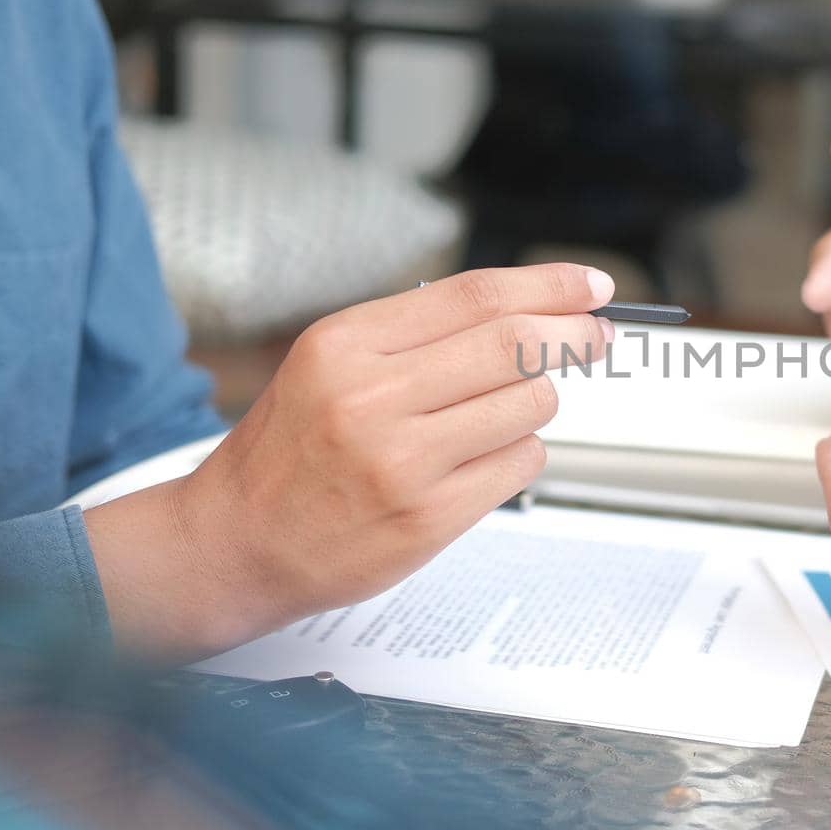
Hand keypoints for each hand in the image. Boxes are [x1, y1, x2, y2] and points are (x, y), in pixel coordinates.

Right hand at [87, 263, 615, 660]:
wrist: (236, 543)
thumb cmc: (290, 451)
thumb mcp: (328, 364)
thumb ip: (416, 333)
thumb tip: (526, 307)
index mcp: (346, 345)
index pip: (477, 297)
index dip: (550, 285)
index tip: (590, 286)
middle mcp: (372, 398)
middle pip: (516, 344)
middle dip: (573, 335)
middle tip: (595, 337)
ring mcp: (403, 462)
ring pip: (529, 404)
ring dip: (536, 401)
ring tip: (500, 413)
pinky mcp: (430, 518)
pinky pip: (521, 464)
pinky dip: (520, 454)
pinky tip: (484, 458)